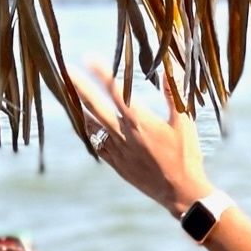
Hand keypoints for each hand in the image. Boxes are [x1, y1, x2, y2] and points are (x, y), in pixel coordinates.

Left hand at [70, 64, 214, 216]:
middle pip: (95, 106)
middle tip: (64, 70)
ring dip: (78, 107)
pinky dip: (86, 130)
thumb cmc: (186, 156)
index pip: (117, 91)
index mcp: (141, 122)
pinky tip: (81, 122)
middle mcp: (124, 135)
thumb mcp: (184, 123)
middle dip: (79, 86)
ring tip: (67, 92)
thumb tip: (168, 70)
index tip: (88, 57)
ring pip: (91, 125)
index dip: (101, 72)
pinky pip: (95, 143)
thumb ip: (173, 96)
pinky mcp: (116, 163)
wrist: (181, 192)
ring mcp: (118, 150)